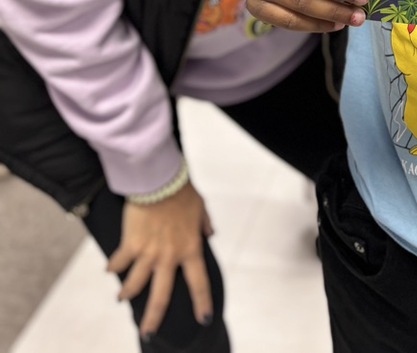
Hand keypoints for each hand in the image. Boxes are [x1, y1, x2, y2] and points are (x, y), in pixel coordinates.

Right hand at [106, 181, 213, 340]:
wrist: (159, 180)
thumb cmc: (181, 191)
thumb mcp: (201, 207)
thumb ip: (204, 223)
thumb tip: (210, 233)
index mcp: (190, 249)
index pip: (199, 283)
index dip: (202, 303)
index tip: (204, 319)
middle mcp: (169, 257)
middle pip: (161, 297)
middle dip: (153, 318)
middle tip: (147, 333)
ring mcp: (148, 253)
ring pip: (135, 285)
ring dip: (127, 293)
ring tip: (120, 299)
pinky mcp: (130, 244)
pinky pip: (119, 263)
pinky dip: (113, 267)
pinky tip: (108, 270)